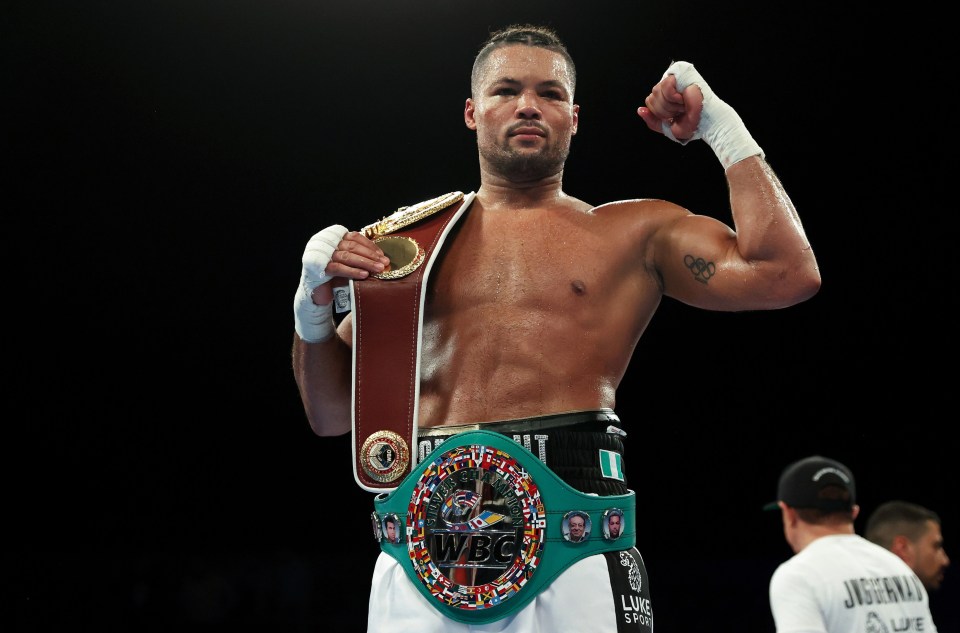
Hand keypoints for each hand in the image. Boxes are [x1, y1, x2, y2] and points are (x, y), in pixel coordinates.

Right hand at [301, 227, 389, 305]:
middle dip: (370, 255)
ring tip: (378, 269)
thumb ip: (359, 255)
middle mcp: (327, 243)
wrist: (318, 291)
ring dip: (365, 262)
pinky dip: (353, 271)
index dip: (369, 245)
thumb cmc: (336, 275)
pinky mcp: (320, 267)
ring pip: (347, 256)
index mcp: (334, 238)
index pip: (354, 237)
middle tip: (384, 263)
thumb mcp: (349, 262)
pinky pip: (339, 268)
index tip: (382, 255)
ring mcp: (323, 255)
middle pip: (352, 246)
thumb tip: (380, 257)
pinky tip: (364, 275)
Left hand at [636, 61, 762, 168]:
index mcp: (665, 96)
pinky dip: (673, 96)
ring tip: (682, 105)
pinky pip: (665, 84)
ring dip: (670, 104)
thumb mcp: (666, 127)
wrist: (704, 122)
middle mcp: (669, 85)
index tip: (675, 115)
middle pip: (651, 97)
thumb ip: (652, 120)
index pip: (650, 102)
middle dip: (665, 110)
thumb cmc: (690, 124)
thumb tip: (639, 110)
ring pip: (656, 91)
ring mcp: (674, 78)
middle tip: (680, 110)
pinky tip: (683, 98)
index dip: (660, 113)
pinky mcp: (680, 72)